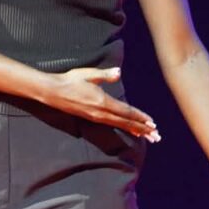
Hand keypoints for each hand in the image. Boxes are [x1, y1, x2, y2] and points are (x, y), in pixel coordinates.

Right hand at [43, 66, 161, 140]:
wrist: (52, 92)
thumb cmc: (70, 80)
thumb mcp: (88, 74)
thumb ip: (105, 75)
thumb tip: (118, 72)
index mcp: (102, 102)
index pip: (126, 111)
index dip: (140, 117)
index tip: (152, 123)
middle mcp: (100, 113)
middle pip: (125, 122)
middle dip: (142, 129)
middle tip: (156, 136)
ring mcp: (96, 117)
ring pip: (119, 125)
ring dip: (135, 130)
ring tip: (147, 136)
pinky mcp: (91, 118)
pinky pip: (112, 125)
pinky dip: (124, 128)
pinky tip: (129, 130)